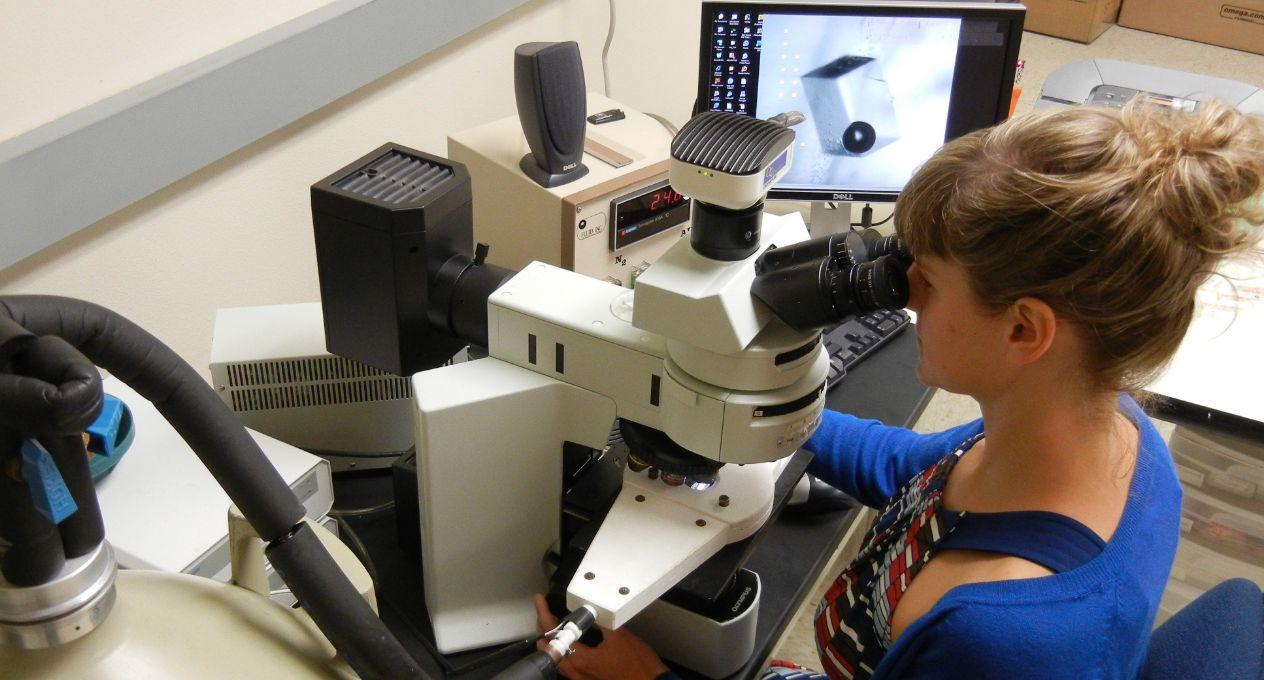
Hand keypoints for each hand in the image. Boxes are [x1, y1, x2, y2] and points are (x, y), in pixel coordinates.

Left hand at [534, 594, 669, 679]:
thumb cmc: (637, 664)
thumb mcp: (618, 635)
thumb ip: (600, 621)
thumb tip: (589, 608)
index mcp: (579, 659)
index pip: (553, 634)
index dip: (544, 614)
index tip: (540, 601)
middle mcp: (575, 672)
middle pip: (547, 648)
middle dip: (544, 628)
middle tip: (546, 611)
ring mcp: (580, 679)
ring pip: (556, 659)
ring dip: (552, 641)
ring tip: (555, 625)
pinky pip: (566, 667)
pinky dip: (562, 652)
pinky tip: (569, 644)